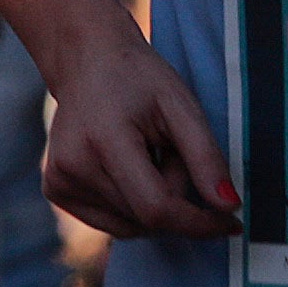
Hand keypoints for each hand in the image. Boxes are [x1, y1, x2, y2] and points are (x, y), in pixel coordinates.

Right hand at [42, 19, 244, 240]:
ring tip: (149, 160)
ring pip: (131, 225)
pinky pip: (111, 222)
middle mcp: (72, 167)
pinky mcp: (54, 189)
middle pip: (147, 218)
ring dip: (155, 205)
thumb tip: (229, 209)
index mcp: (104, 142)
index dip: (199, 223)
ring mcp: (58, 180)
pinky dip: (133, 208)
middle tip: (175, 157)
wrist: (85, 61)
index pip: (156, 208)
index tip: (232, 224)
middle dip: (177, 201)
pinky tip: (129, 171)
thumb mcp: (183, 109)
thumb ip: (207, 159)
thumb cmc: (138, 79)